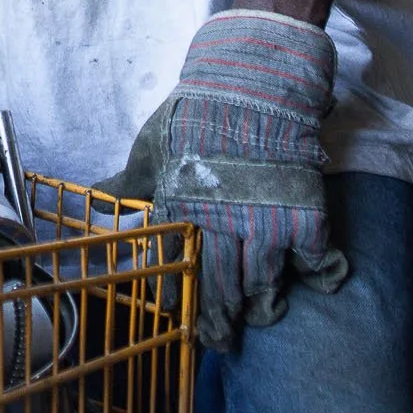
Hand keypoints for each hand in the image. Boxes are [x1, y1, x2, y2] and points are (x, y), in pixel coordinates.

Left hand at [141, 10, 345, 345]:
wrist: (255, 72)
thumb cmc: (198, 106)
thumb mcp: (154, 142)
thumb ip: (129, 180)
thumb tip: (95, 197)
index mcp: (181, 206)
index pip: (176, 268)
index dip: (178, 297)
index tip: (179, 317)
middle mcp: (221, 221)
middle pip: (221, 287)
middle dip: (220, 320)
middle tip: (221, 339)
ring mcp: (265, 218)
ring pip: (263, 283)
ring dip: (263, 305)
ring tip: (262, 315)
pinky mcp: (303, 209)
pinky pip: (313, 258)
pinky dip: (317, 275)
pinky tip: (316, 283)